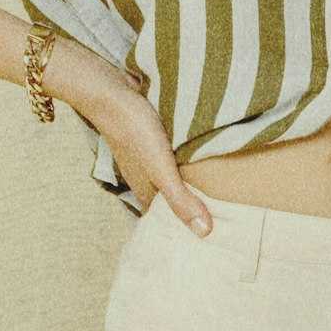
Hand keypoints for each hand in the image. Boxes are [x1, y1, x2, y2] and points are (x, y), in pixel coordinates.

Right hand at [80, 68, 213, 234]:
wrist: (111, 91)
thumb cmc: (134, 131)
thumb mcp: (161, 170)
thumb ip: (180, 200)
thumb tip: (204, 233)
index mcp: (145, 189)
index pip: (163, 218)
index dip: (181, 229)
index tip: (206, 238)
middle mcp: (145, 175)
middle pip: (169, 196)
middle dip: (188, 205)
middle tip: (219, 216)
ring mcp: (148, 154)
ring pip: (170, 174)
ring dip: (188, 180)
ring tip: (218, 188)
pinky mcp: (153, 135)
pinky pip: (172, 152)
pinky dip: (185, 158)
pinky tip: (202, 154)